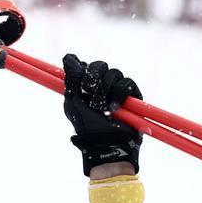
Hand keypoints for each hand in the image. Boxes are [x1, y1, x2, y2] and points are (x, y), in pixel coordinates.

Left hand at [62, 55, 142, 176]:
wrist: (105, 145)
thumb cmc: (88, 128)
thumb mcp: (73, 103)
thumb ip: (71, 80)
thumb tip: (68, 56)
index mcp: (85, 87)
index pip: (85, 66)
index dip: (82, 72)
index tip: (80, 87)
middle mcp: (101, 86)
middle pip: (99, 66)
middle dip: (93, 81)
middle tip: (90, 98)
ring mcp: (117, 89)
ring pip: (113, 73)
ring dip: (104, 92)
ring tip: (102, 110)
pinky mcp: (133, 95)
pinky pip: (127, 83)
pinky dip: (119, 95)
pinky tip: (114, 109)